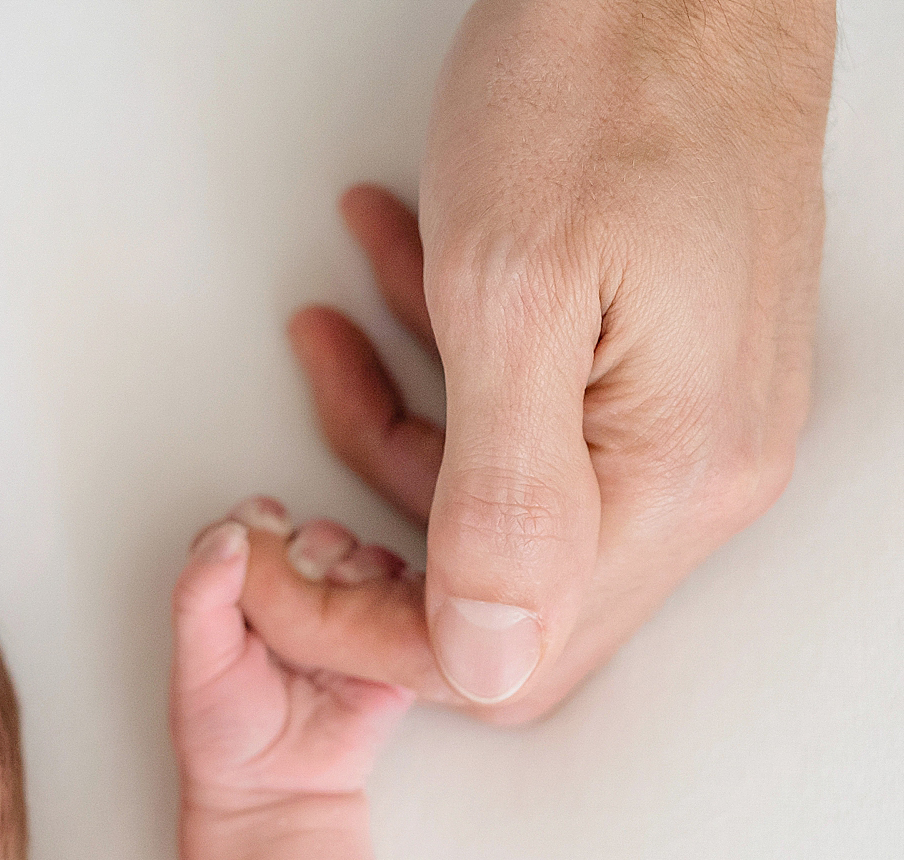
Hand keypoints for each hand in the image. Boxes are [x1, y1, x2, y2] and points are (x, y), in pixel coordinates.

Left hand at [173, 515, 411, 816]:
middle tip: (303, 586)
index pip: (255, 526)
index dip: (262, 523)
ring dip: (357, 569)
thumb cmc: (224, 734)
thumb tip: (230, 534)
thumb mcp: (195, 661)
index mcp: (244, 590)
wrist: (274, 793)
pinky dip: (398, 597)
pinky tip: (375, 618)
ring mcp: (347, 616)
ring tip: (336, 614)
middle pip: (318, 533)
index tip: (265, 535)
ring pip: (367, 557)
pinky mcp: (389, 643)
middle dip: (315, 548)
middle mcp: (298, 595)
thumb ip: (201, 595)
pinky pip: (408, 600)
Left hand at [262, 0, 831, 723]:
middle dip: (368, 542)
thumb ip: (502, 501)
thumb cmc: (609, 84)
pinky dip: (441, 370)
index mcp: (672, 477)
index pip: (502, 660)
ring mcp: (687, 416)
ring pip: (497, 503)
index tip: (269, 567)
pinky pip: (532, 424)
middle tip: (280, 472)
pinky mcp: (659, 360)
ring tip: (325, 327)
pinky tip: (382, 284)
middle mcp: (700, 469)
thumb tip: (491, 665)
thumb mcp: (514, 299)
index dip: (363, 633)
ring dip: (391, 427)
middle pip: (496, 597)